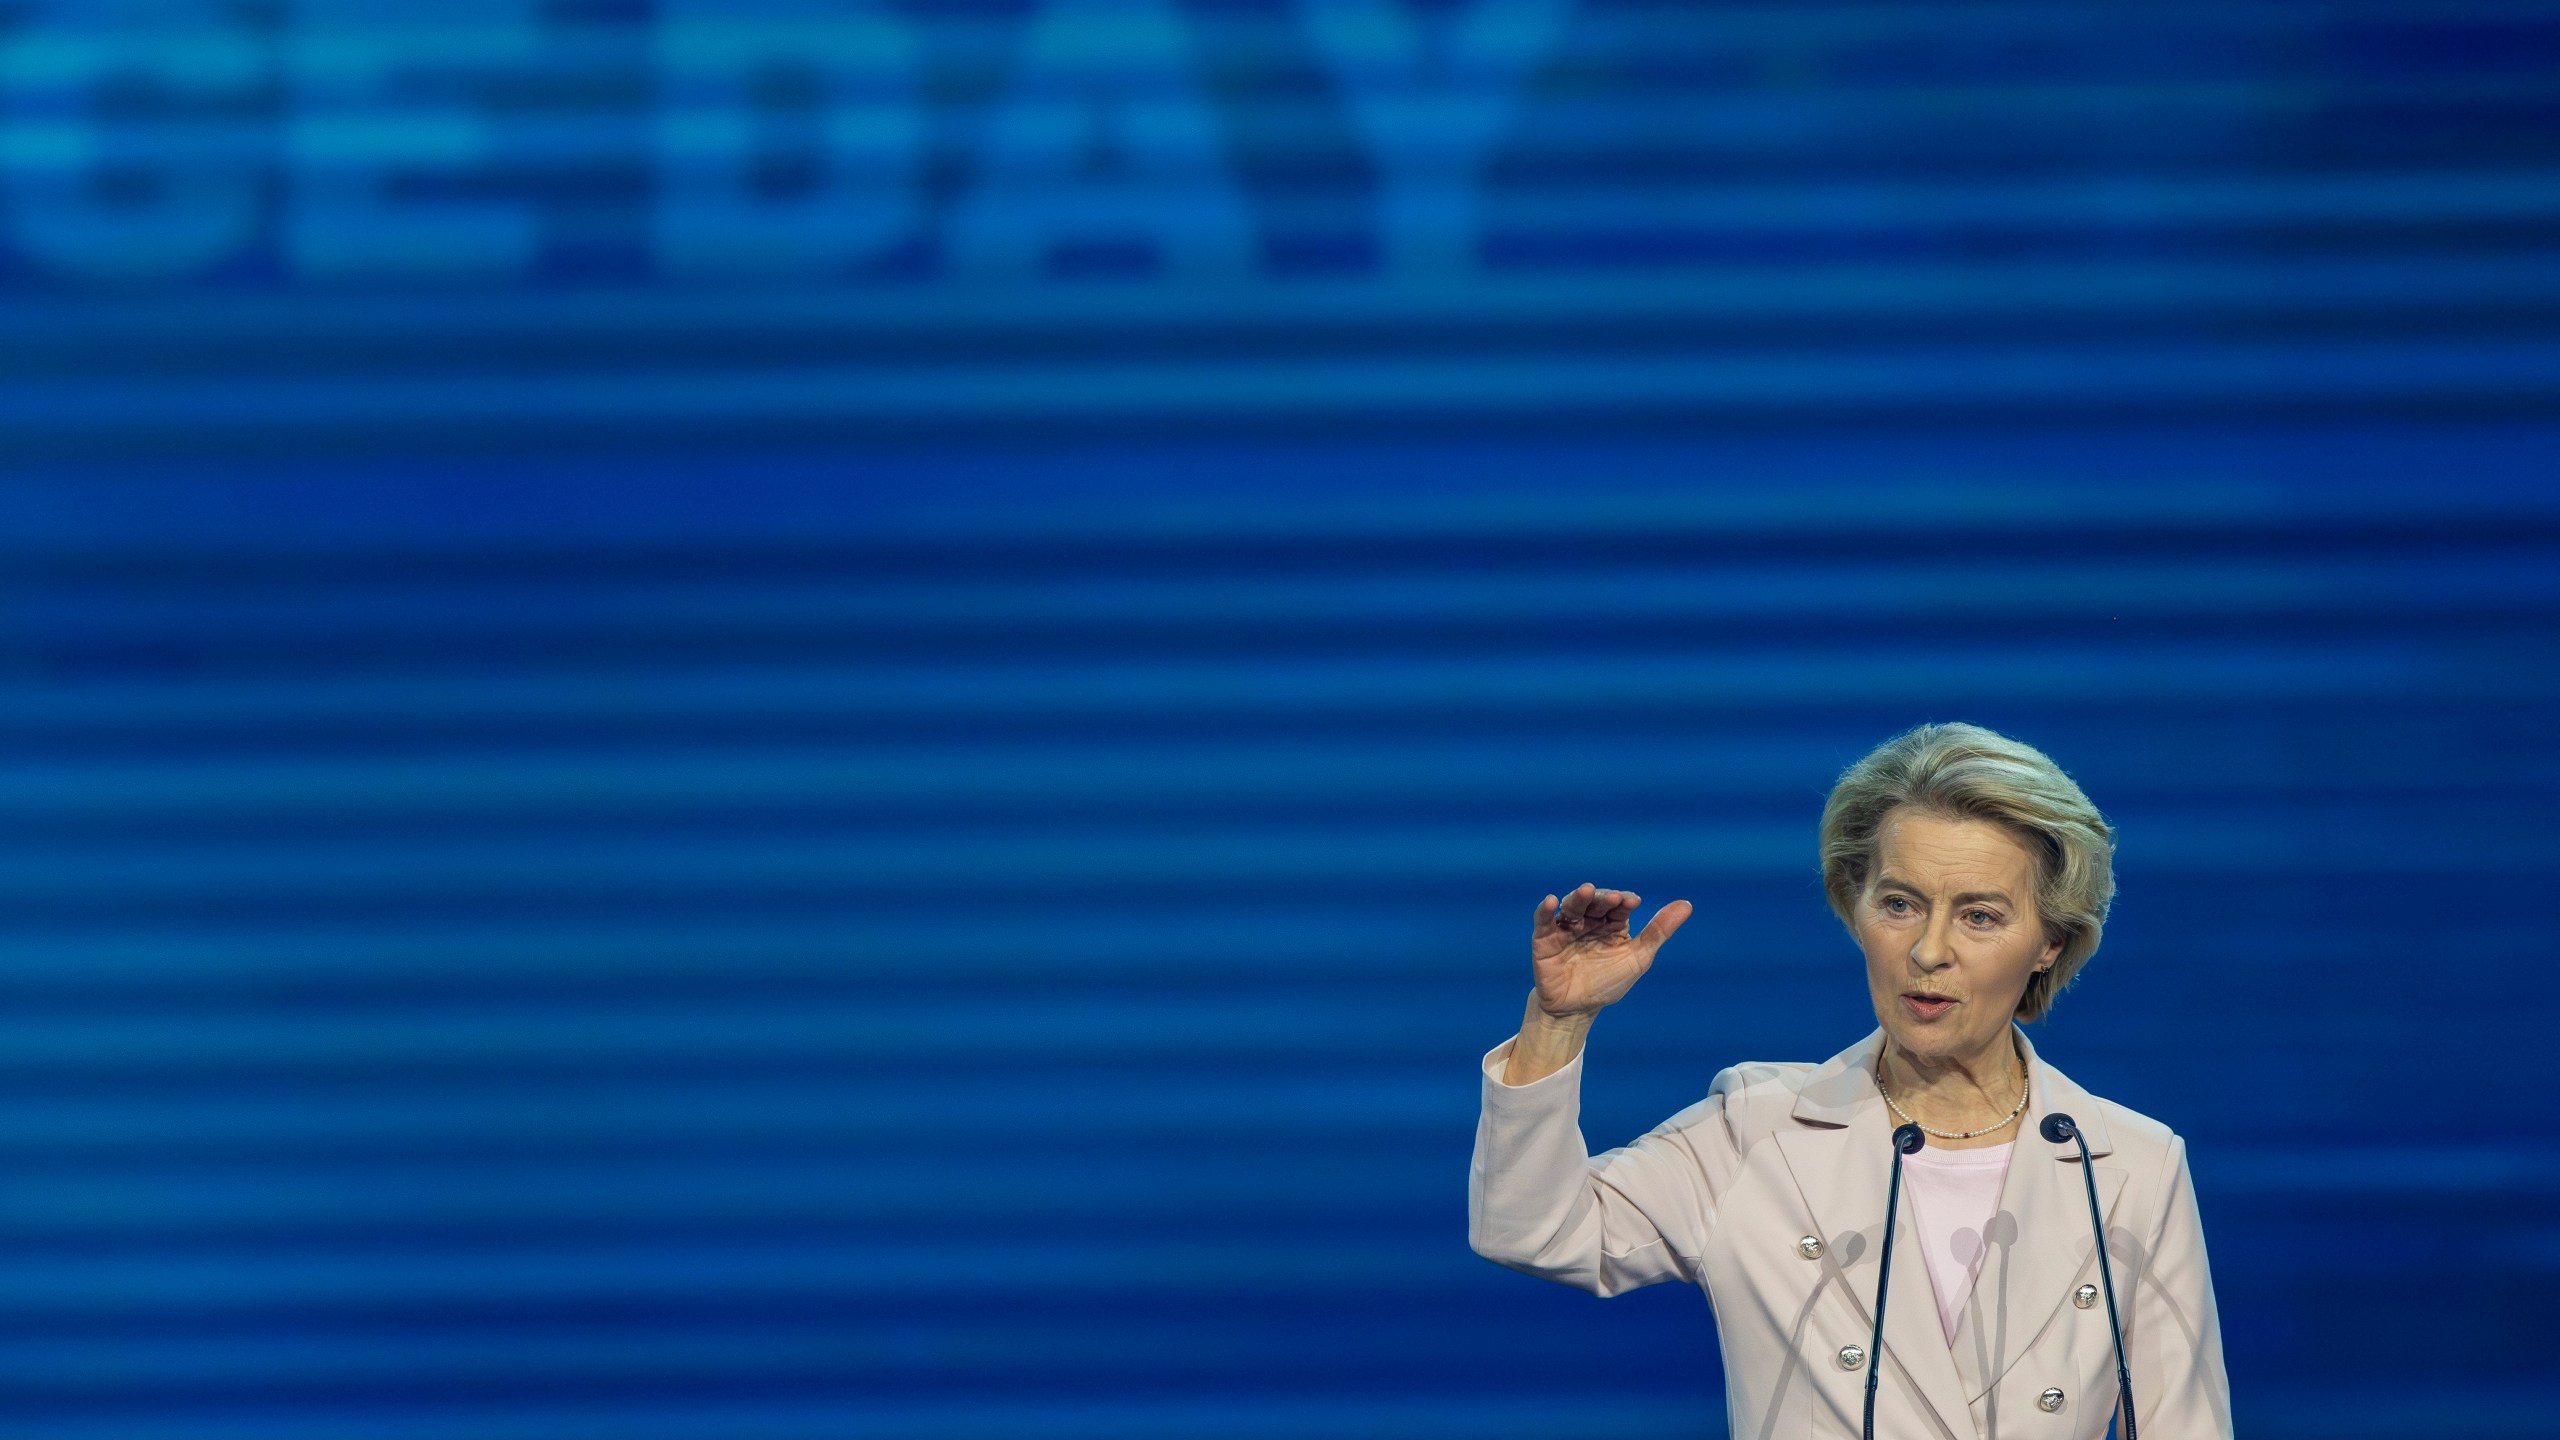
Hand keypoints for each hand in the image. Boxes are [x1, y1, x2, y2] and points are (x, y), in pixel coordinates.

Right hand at [1528, 882, 1692, 1018]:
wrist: (1577, 1010)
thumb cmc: (1609, 982)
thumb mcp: (1638, 958)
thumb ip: (1659, 931)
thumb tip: (1687, 904)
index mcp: (1612, 923)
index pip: (1619, 906)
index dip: (1624, 901)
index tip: (1633, 901)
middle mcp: (1589, 921)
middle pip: (1595, 903)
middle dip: (1603, 898)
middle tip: (1613, 898)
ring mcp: (1566, 928)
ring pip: (1572, 907)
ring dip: (1578, 898)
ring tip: (1586, 890)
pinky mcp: (1544, 939)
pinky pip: (1544, 920)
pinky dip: (1545, 910)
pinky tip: (1551, 900)